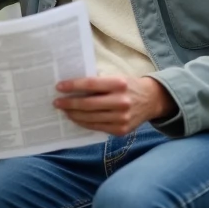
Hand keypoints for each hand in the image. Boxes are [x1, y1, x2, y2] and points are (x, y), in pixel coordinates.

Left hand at [53, 76, 176, 135]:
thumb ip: (98, 82)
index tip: (59, 87)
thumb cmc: (128, 86)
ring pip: (90, 118)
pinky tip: (76, 118)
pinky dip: (84, 123)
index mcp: (119, 84)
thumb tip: (72, 86)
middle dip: (69, 104)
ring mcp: (122, 118)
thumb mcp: (116, 77)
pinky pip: (97, 127)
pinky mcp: (121, 130)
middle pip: (88, 104)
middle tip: (57, 102)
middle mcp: (121, 101)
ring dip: (74, 115)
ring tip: (64, 111)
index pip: (90, 84)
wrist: (151, 100)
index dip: (72, 86)